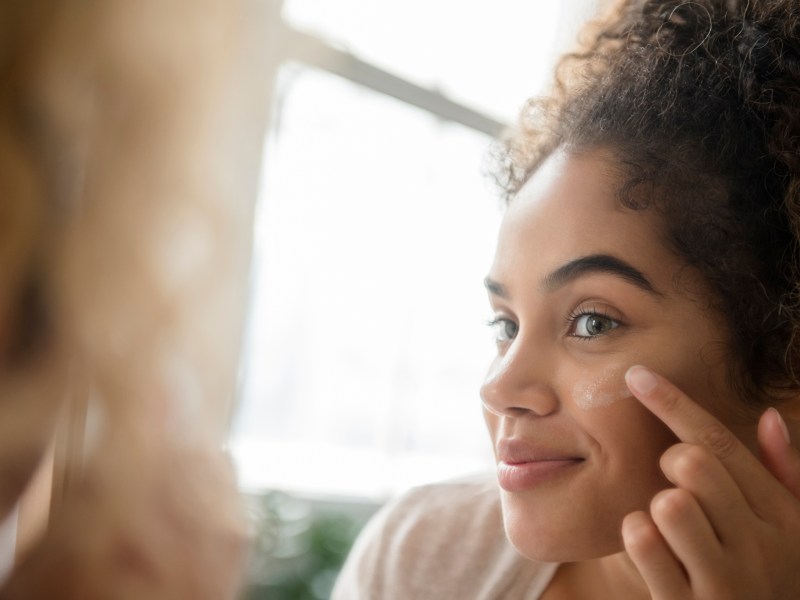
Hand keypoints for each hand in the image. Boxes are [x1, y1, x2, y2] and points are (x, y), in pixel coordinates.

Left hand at [620, 365, 799, 599]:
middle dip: (670, 463)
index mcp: (783, 517)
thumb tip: (769, 415)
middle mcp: (761, 546)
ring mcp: (726, 581)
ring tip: (670, 530)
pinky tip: (652, 550)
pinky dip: (636, 534)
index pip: (720, 443)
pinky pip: (643, 540)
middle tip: (675, 488)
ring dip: (655, 507)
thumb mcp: (787, 531)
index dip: (673, 403)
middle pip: (692, 462)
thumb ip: (781, 474)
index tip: (637, 375)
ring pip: (668, 500)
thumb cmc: (762, 579)